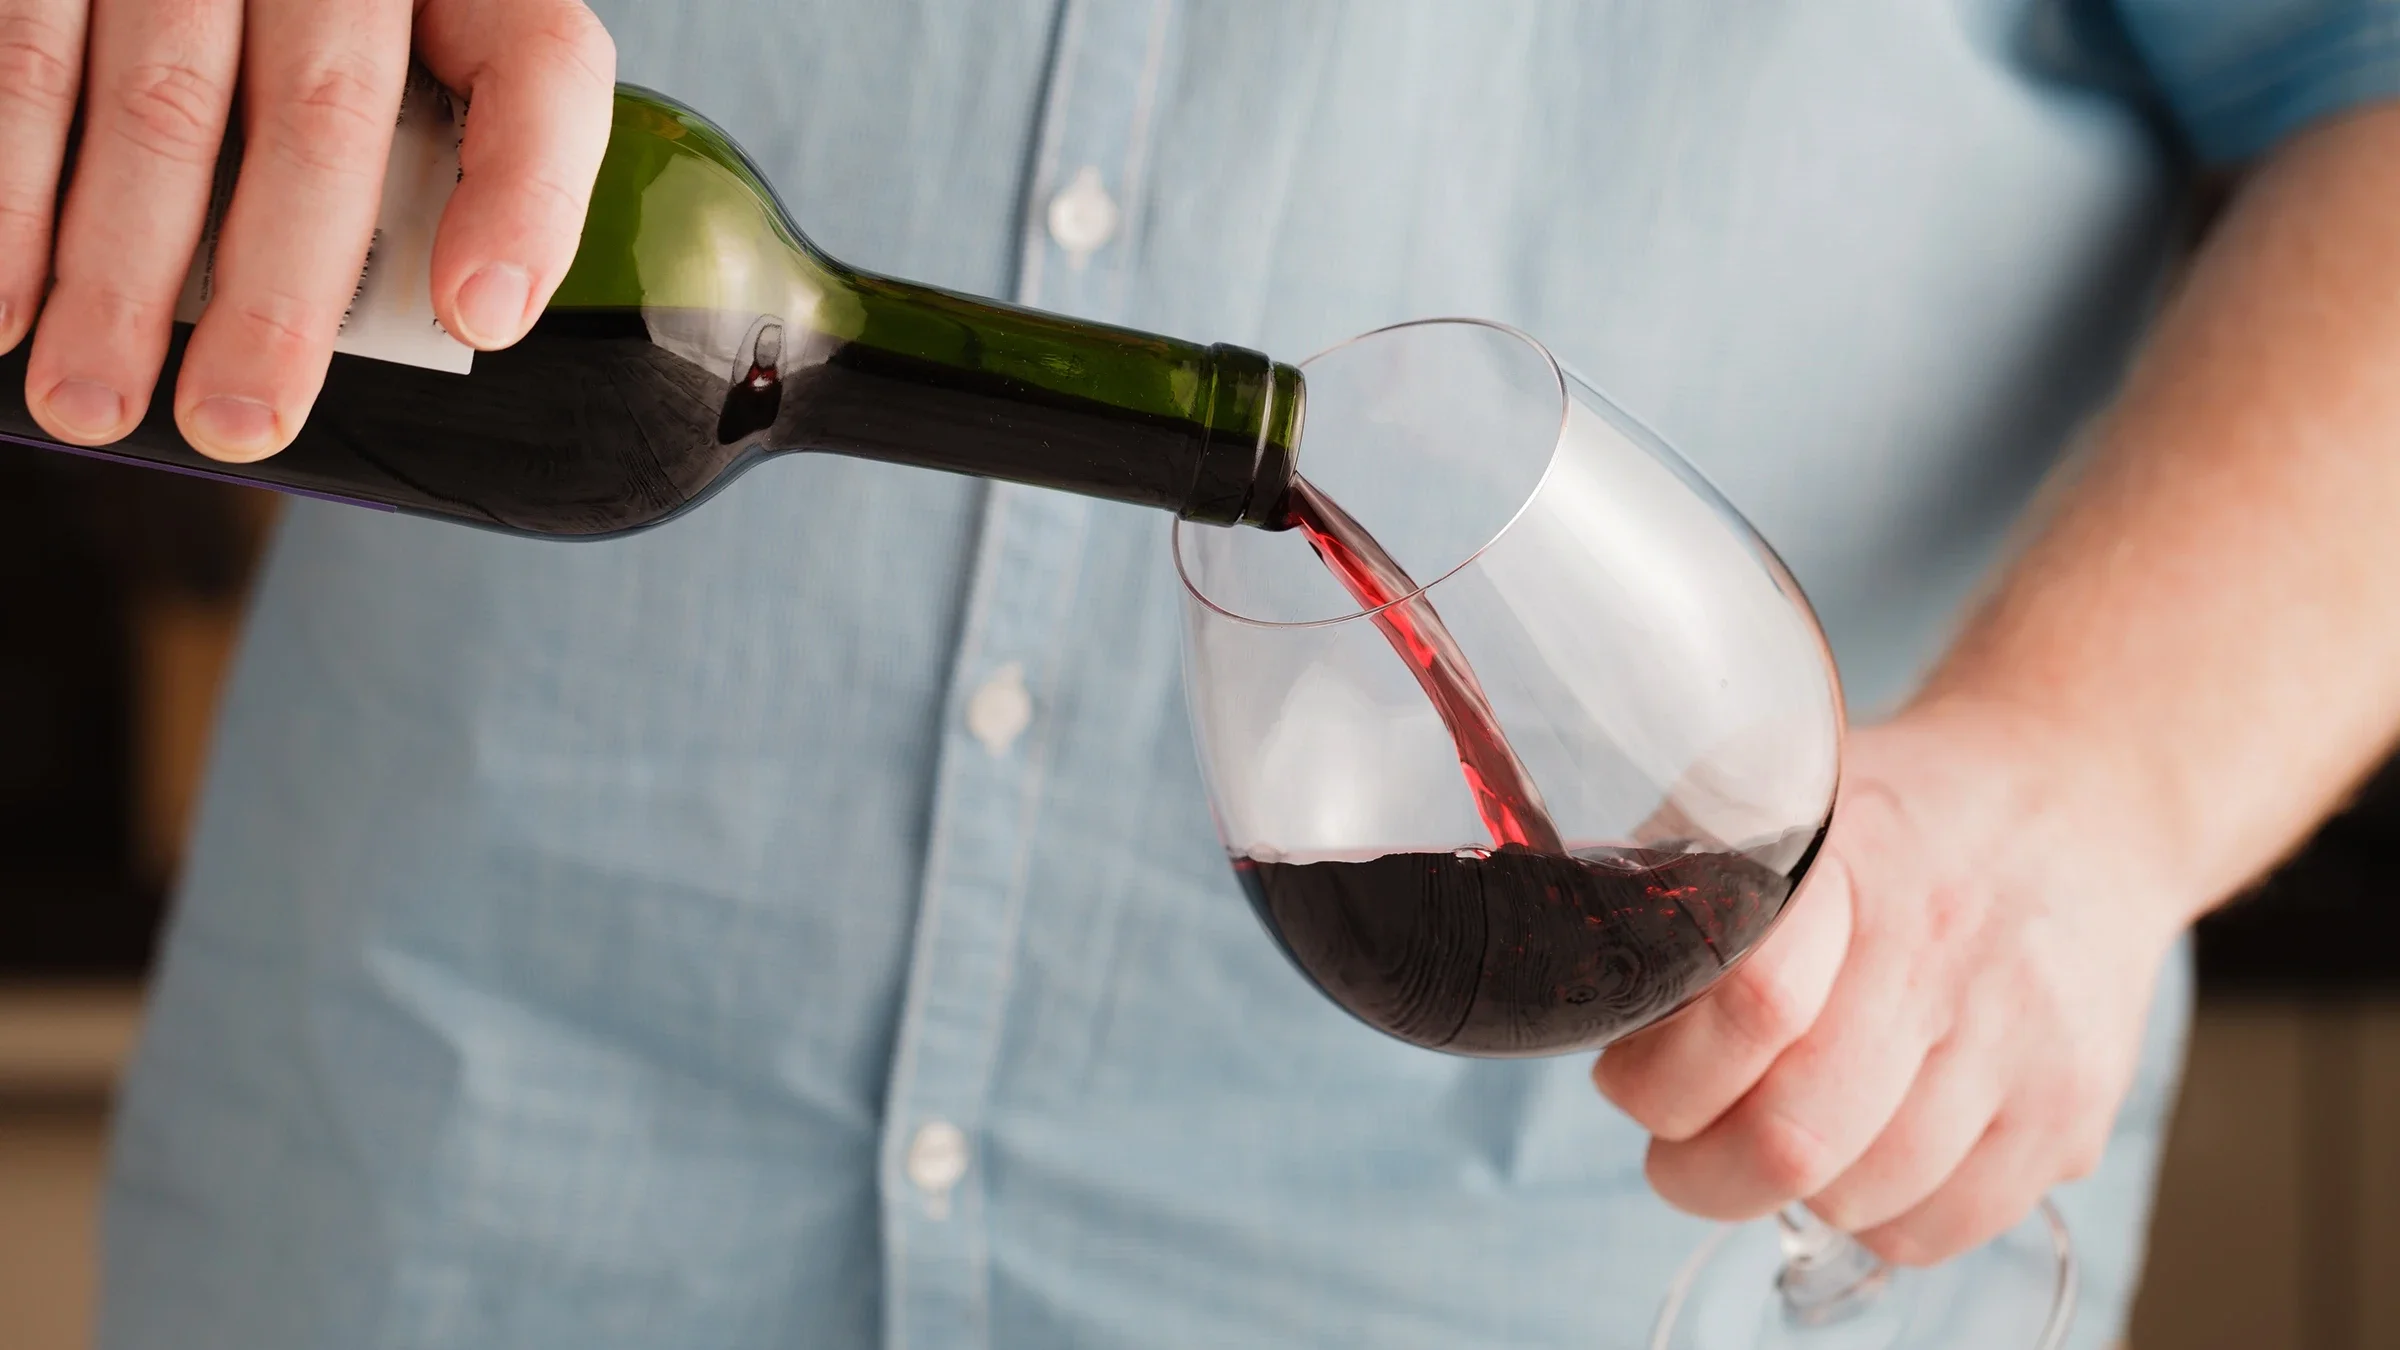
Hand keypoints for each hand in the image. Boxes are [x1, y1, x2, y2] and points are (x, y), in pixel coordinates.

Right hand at [0, 0, 614, 459]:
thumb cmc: (315, 29)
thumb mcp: (423, 56)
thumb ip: (463, 165)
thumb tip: (473, 314)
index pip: (538, 62)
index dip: (523, 196)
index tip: (478, 317)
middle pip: (327, 112)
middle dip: (277, 289)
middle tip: (239, 421)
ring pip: (160, 103)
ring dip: (113, 270)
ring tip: (90, 400)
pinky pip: (22, 58)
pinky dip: (6, 193)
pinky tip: (2, 301)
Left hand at [1592, 700, 2187, 1265]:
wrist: (2075, 800)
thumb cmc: (1896, 821)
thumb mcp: (1782, 799)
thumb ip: (1683, 879)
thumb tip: (1585, 989)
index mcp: (1844, 856)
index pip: (1752, 1002)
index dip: (1666, 1074)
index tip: (1632, 1077)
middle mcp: (1940, 945)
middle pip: (1795, 1135)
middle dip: (1703, 1171)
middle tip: (1684, 1154)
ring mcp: (2018, 1034)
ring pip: (1860, 1196)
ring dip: (1791, 1194)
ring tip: (1785, 1135)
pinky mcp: (2072, 1106)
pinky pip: (1942, 1227)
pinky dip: (1876, 1220)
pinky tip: (1867, 1156)